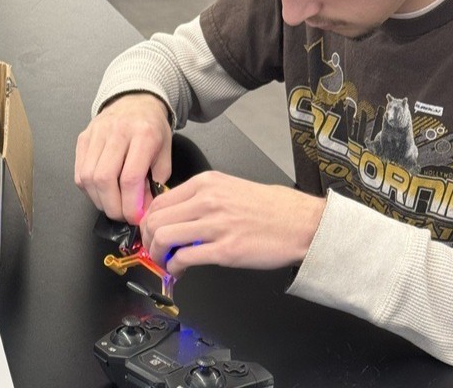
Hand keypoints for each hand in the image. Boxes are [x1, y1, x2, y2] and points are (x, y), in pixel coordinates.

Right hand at [75, 93, 171, 223]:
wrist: (135, 101)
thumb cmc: (152, 128)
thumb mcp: (165, 153)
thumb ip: (156, 182)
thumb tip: (142, 210)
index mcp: (143, 134)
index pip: (130, 177)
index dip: (131, 205)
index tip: (136, 218)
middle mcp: (117, 131)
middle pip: (104, 179)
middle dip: (113, 206)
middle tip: (123, 216)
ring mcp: (96, 134)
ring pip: (88, 177)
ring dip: (99, 200)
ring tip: (113, 205)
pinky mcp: (83, 138)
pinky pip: (79, 172)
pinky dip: (89, 189)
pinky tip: (101, 192)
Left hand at [139, 171, 325, 275]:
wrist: (303, 223)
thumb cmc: (274, 208)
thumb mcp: (231, 187)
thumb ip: (202, 197)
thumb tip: (178, 215)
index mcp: (207, 183)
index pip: (160, 200)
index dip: (149, 221)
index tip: (151, 232)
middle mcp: (207, 200)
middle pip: (156, 219)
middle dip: (149, 239)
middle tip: (154, 250)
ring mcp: (215, 225)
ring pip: (164, 237)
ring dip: (157, 255)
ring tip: (165, 262)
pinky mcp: (225, 250)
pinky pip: (184, 258)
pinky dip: (174, 267)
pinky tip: (180, 270)